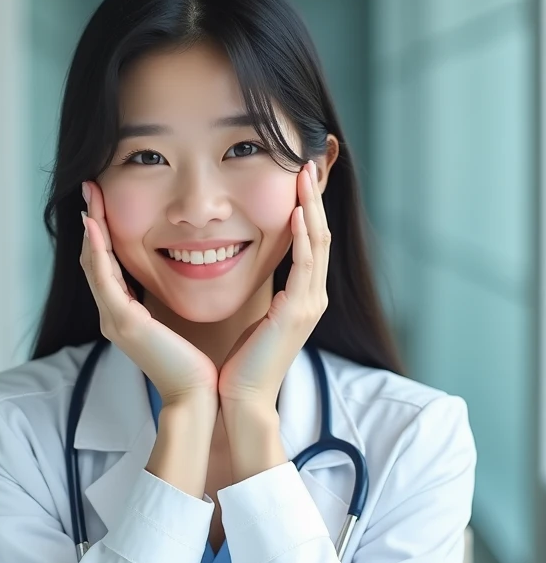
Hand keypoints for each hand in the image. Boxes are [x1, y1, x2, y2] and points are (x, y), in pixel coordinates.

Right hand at [80, 180, 219, 410]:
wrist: (196, 397)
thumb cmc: (193, 365)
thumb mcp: (175, 324)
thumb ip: (166, 303)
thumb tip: (180, 276)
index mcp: (124, 315)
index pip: (107, 265)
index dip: (102, 232)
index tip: (103, 201)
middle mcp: (112, 316)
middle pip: (93, 260)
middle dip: (91, 222)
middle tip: (90, 187)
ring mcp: (113, 320)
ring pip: (93, 265)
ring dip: (90, 228)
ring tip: (89, 196)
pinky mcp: (124, 323)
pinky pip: (104, 280)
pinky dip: (98, 251)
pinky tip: (95, 226)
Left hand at [217, 159, 329, 409]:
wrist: (243, 398)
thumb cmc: (242, 363)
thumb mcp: (256, 319)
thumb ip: (264, 294)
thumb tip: (247, 269)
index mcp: (304, 298)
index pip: (311, 243)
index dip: (308, 209)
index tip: (298, 179)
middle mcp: (314, 298)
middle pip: (320, 236)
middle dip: (314, 199)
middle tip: (307, 164)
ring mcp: (310, 305)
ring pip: (317, 244)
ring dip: (311, 207)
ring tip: (304, 175)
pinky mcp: (298, 312)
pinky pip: (305, 265)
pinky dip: (303, 237)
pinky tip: (298, 212)